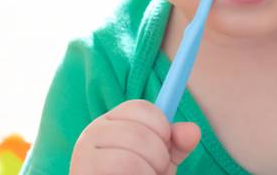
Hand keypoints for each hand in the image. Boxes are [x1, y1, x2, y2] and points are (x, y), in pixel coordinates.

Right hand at [70, 99, 200, 174]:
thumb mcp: (159, 160)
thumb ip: (176, 144)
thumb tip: (193, 130)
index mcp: (112, 121)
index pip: (141, 107)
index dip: (162, 128)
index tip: (164, 145)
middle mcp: (92, 132)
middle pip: (139, 134)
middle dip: (158, 157)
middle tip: (154, 170)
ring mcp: (83, 156)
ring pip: (130, 160)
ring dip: (147, 174)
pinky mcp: (84, 173)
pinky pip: (123, 173)